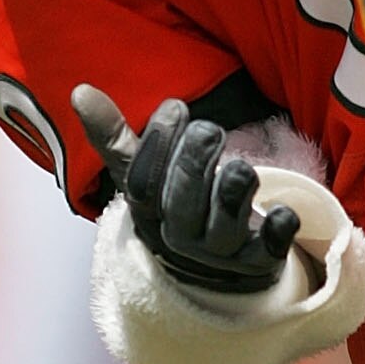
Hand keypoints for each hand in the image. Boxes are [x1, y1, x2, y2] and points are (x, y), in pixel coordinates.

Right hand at [73, 85, 302, 293]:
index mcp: (150, 215)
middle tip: (209, 130)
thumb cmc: (177, 208)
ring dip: (233, 191)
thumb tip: (80, 91)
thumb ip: (115, 136)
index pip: (142, 184)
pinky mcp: (261, 260)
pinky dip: (278, 230)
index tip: (176, 107)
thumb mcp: (144, 175)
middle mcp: (182, 238)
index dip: (157, 144)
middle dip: (195, 161)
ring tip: (239, 167)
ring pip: (225, 226)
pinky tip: (284, 211)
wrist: (214, 272)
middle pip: (182, 204)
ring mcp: (222, 253)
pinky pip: (270, 248)